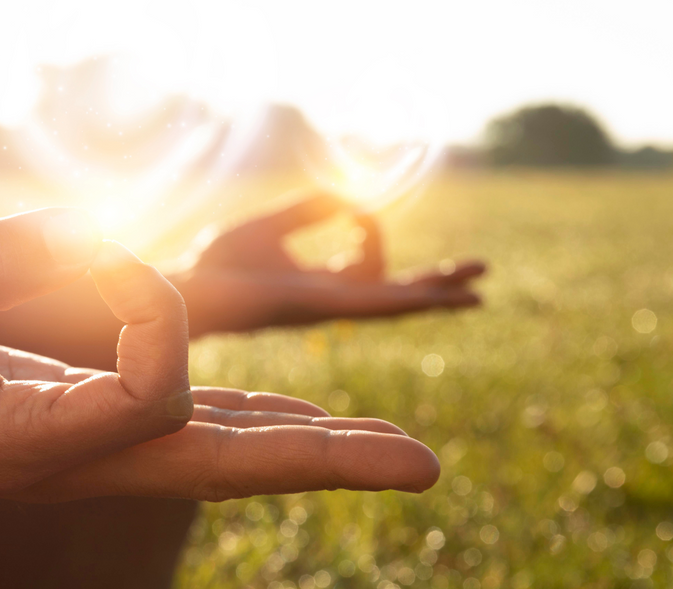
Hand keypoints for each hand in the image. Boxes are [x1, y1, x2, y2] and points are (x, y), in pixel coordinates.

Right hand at [0, 208, 437, 499]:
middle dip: (326, 461)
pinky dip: (250, 426)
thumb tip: (109, 242)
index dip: (150, 306)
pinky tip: (296, 423)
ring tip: (392, 452)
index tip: (92, 252)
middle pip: (223, 466)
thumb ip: (8, 253)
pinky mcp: (81, 436)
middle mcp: (71, 468)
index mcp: (27, 450)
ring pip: (214, 456)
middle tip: (427, 468)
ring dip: (307, 449)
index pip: (156, 390)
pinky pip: (183, 436)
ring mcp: (83, 459)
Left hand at [175, 194, 485, 334]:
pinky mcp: (328, 308)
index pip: (370, 262)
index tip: (347, 204)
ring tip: (478, 290)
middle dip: (435, 282)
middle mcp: (333, 301)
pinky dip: (416, 298)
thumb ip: (310, 209)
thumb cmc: (220, 260)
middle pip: (397, 292)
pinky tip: (448, 298)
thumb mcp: (271, 224)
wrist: (193, 283)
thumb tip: (348, 196)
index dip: (367, 222)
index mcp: (322, 283)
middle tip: (480, 274)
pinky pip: (381, 303)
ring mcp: (334, 308)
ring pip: (399, 302)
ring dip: (438, 292)